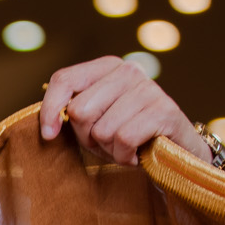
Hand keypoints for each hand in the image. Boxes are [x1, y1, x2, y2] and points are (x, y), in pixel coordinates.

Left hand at [39, 56, 209, 166]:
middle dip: (89, 137)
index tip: (49, 136)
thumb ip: (73, 115)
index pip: (64, 79)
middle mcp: (129, 70)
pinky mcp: (164, 110)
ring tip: (127, 148)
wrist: (177, 153)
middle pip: (80, 110)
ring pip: (102, 130)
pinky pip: (124, 139)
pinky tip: (138, 155)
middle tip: (109, 142)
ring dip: (110, 150)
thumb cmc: (129, 138)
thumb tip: (47, 128)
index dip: (50, 110)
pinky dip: (126, 157)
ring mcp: (149, 88)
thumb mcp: (96, 123)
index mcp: (108, 67)